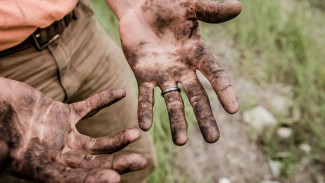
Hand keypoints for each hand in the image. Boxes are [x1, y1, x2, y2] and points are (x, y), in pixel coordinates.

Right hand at [0, 78, 145, 182]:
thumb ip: (3, 156)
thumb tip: (3, 165)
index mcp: (40, 168)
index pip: (70, 180)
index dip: (91, 180)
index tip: (113, 179)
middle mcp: (56, 155)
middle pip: (92, 164)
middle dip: (115, 164)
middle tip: (140, 162)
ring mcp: (62, 135)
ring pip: (95, 142)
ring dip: (116, 139)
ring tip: (136, 134)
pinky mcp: (64, 114)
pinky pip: (88, 108)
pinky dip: (103, 100)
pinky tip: (120, 93)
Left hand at [118, 0, 240, 144]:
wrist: (139, 9)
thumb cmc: (165, 5)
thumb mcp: (189, 6)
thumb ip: (210, 10)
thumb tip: (238, 7)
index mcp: (197, 53)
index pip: (215, 74)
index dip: (225, 90)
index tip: (234, 109)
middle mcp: (183, 69)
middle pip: (197, 96)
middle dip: (204, 117)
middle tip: (213, 140)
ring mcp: (163, 74)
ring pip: (172, 101)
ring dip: (176, 121)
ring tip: (180, 142)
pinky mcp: (143, 75)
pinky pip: (145, 96)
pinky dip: (145, 110)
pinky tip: (145, 126)